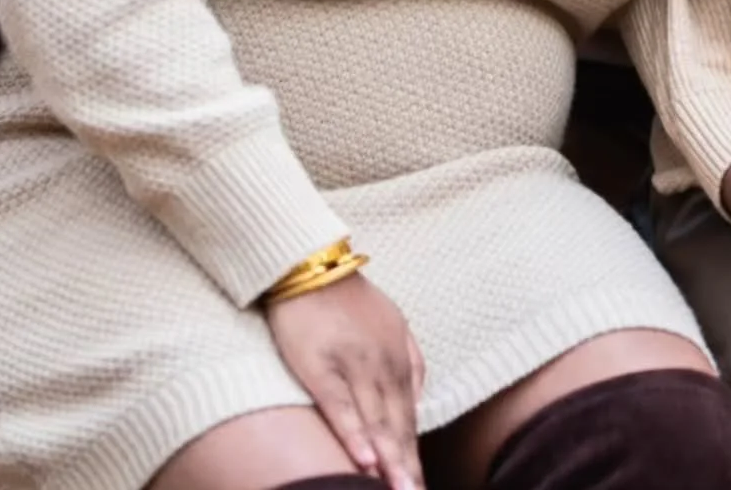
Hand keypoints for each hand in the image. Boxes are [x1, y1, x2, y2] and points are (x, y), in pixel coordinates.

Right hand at [266, 272, 424, 489]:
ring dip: (390, 461)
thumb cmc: (347, 297)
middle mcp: (383, 363)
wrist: (310, 263)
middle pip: (398, 425)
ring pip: (376, 421)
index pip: (409, 416)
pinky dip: (355, 435)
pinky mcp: (321, 365)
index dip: (415, 455)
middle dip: (408, 467)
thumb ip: (409, 360)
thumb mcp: (392, 322)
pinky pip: (341, 406)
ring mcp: (353, 365)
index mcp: (400, 356)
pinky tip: (364, 461)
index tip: (421, 487)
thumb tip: (418, 399)